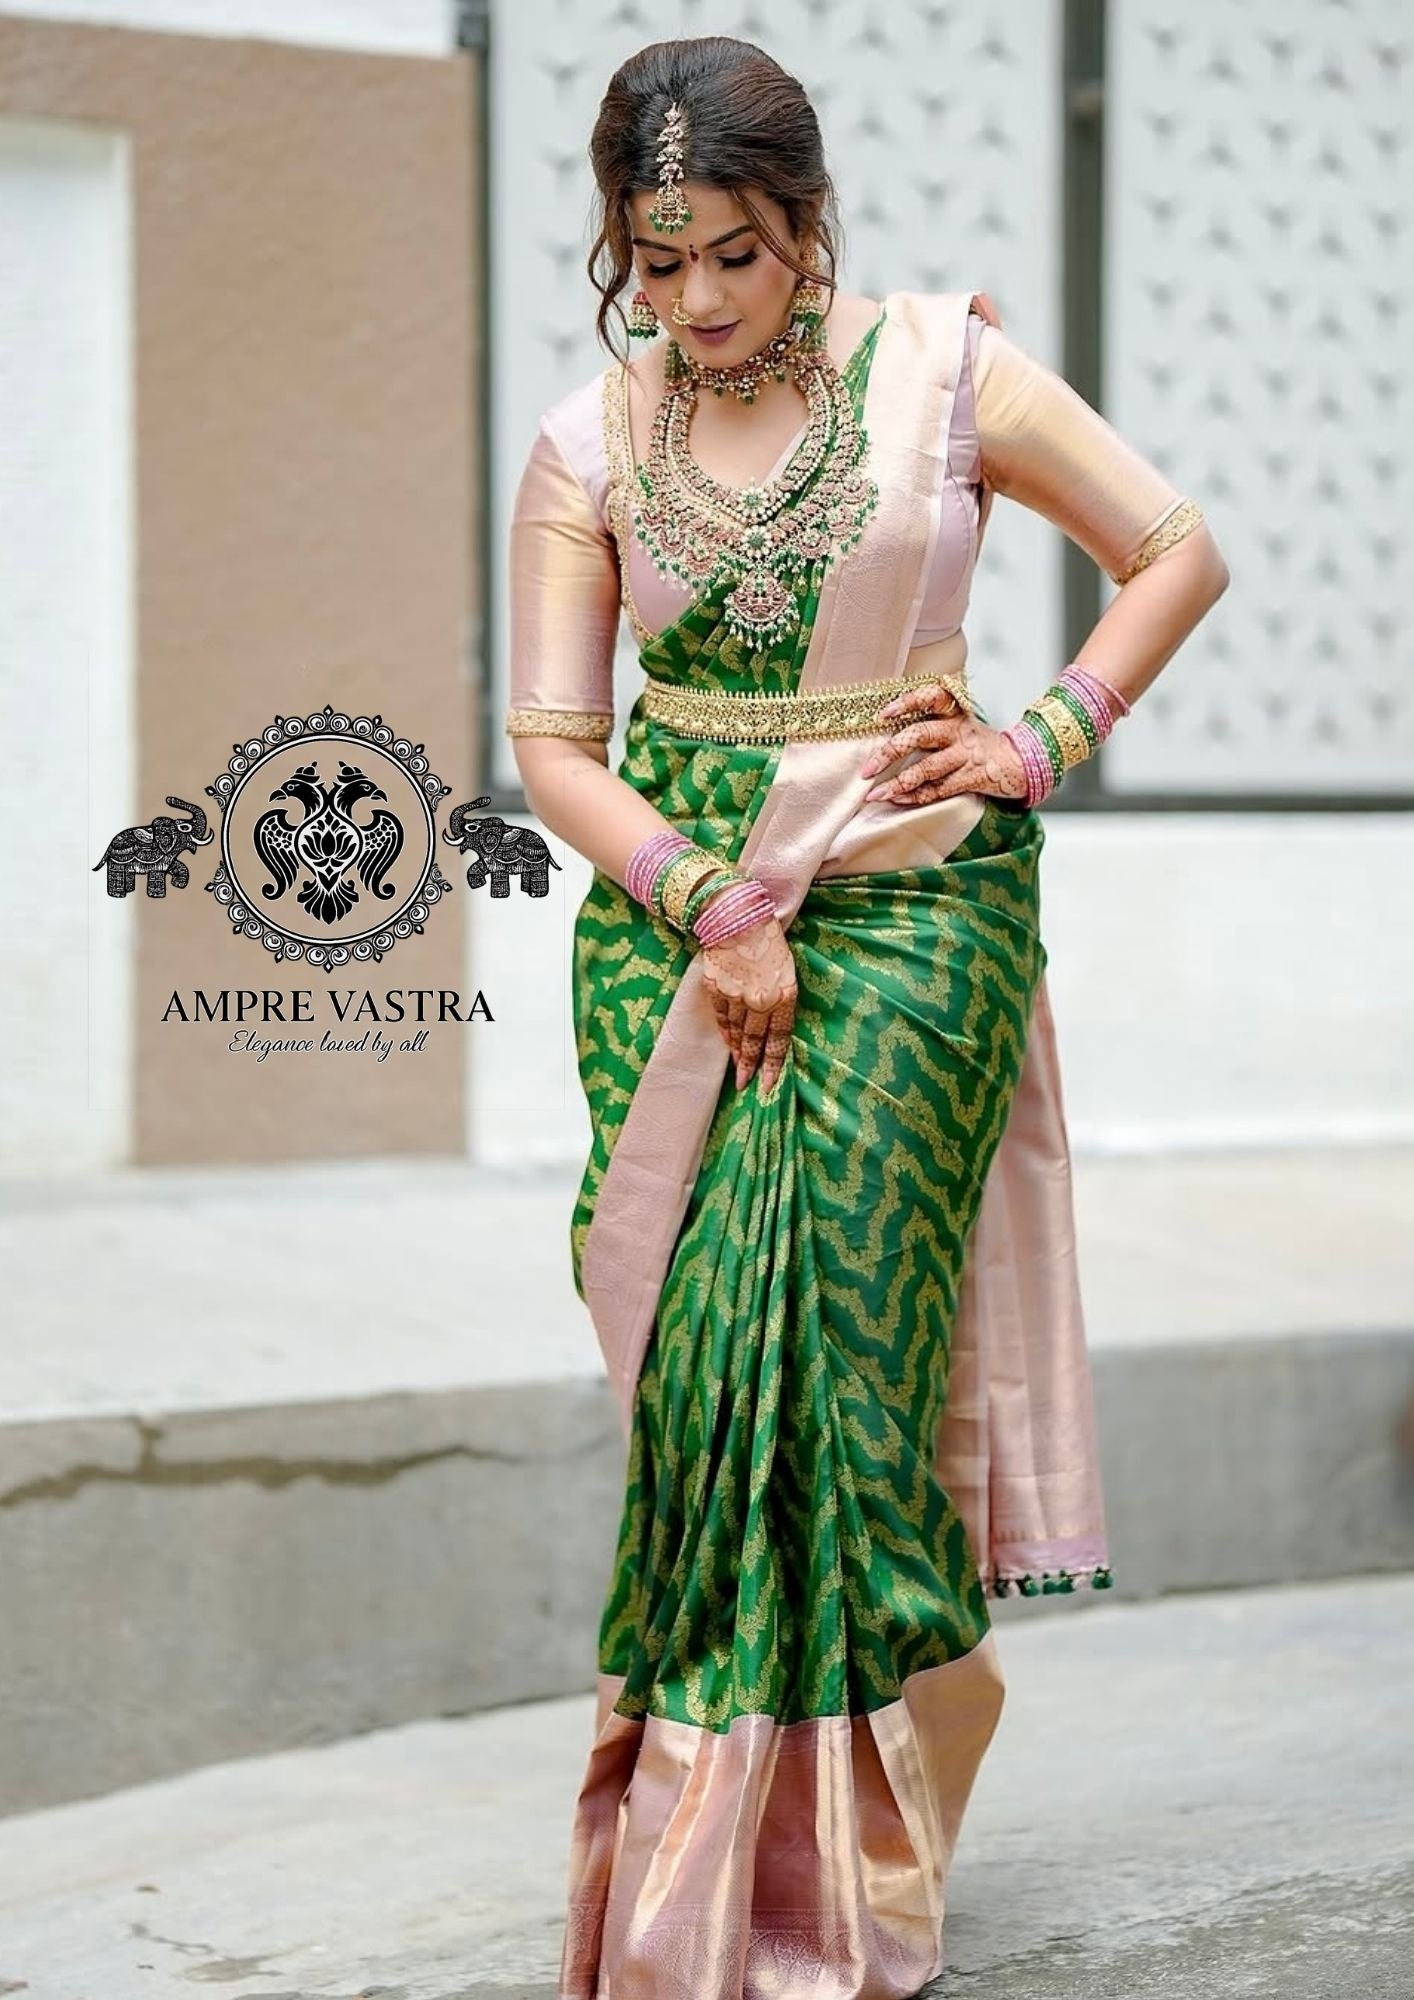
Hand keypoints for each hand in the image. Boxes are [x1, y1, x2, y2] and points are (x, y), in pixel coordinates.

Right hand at [698, 910, 796, 1097]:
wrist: (736, 915)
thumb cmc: (767, 940)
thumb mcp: (786, 968)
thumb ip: (783, 997)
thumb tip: (775, 1025)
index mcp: (784, 994)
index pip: (779, 1038)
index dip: (773, 1063)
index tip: (769, 1084)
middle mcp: (761, 999)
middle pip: (755, 1041)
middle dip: (751, 1065)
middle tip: (746, 1085)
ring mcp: (736, 996)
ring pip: (736, 1032)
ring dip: (737, 1052)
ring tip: (737, 1070)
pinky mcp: (716, 989)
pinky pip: (721, 1018)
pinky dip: (724, 1033)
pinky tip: (727, 1044)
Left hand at [858, 683, 1028, 805]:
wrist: (1021, 762)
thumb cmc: (980, 743)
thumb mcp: (962, 722)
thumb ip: (933, 720)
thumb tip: (888, 727)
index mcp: (956, 712)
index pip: (932, 696)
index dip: (907, 702)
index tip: (884, 713)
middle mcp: (960, 730)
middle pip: (921, 735)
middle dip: (890, 752)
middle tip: (867, 769)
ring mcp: (967, 755)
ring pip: (928, 769)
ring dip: (898, 783)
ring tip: (874, 794)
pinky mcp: (974, 778)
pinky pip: (939, 789)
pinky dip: (915, 796)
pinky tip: (897, 800)